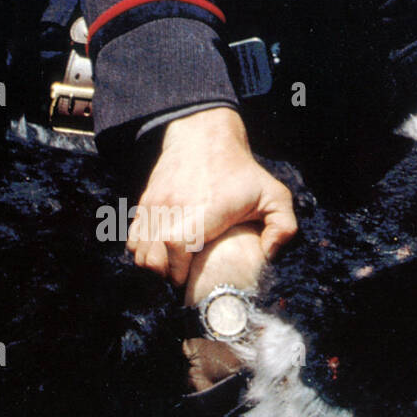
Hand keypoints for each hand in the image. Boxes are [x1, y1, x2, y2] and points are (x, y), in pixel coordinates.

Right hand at [127, 107, 296, 284]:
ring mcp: (156, 205)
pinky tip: (161, 252)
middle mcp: (174, 208)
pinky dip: (142, 250)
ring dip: (152, 264)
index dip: (178, 270)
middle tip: (180, 277)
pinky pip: (133, 238)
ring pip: (138, 250)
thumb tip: (268, 255)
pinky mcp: (145, 202)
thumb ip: (283, 227)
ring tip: (171, 266)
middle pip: (151, 256)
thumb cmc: (241, 171)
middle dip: (163, 275)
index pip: (176, 245)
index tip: (188, 280)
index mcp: (205, 210)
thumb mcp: (274, 194)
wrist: (204, 136)